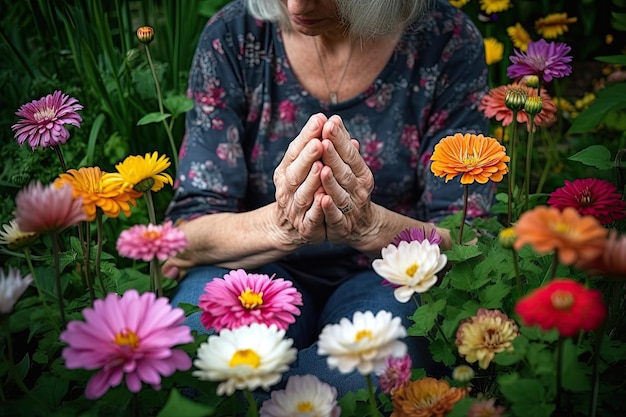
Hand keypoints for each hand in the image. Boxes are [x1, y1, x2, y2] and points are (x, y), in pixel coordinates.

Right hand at [272, 113, 328, 246]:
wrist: (289, 228)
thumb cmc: (301, 190)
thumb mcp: (305, 167)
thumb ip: (317, 146)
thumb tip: (333, 121)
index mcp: (286, 171)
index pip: (294, 151)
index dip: (306, 136)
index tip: (319, 119)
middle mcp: (286, 189)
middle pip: (295, 171)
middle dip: (307, 156)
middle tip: (319, 141)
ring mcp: (294, 208)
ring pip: (302, 193)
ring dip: (311, 180)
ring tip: (321, 166)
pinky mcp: (305, 226)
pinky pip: (311, 217)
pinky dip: (317, 208)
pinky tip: (325, 198)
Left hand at [317, 115, 377, 246]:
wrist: (362, 226)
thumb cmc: (351, 189)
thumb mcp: (351, 168)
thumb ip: (342, 148)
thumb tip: (335, 120)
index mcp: (361, 173)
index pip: (350, 154)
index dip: (340, 139)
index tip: (330, 122)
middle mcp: (359, 190)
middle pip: (344, 171)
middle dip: (333, 155)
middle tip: (324, 137)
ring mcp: (351, 208)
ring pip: (340, 192)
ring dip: (331, 181)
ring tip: (322, 167)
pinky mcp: (342, 225)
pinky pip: (335, 216)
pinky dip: (329, 208)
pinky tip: (322, 199)